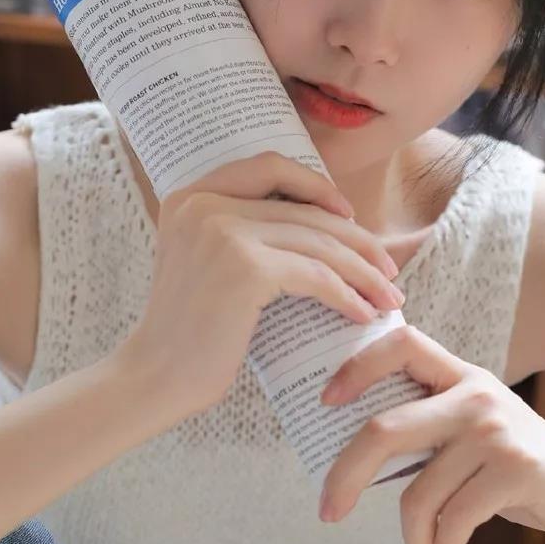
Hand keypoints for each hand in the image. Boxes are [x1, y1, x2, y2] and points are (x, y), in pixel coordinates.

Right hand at [116, 151, 404, 419]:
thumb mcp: (205, 262)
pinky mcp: (246, 269)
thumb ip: (243, 233)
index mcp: (191, 194)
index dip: (317, 185)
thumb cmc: (189, 332)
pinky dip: (348, 296)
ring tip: (388, 297)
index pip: (269, 167)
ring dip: (363, 272)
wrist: (155, 376)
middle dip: (357, 242)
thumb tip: (321, 228)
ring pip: (318, 243)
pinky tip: (364, 315)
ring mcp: (224, 232)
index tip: (350, 216)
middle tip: (388, 270)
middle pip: (305, 211)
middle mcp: (205, 203)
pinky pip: (316, 276)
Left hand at [318, 325, 544, 543]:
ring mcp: (497, 430)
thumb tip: (349, 457)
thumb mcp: (473, 434)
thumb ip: (427, 429)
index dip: (355, 366)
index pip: (399, 344)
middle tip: (328, 511)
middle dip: (344, 476)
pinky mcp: (517, 469)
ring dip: (413, 538)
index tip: (325, 402)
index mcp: (461, 377)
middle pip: (384, 429)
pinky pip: (451, 519)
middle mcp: (477, 393)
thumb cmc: (517, 471)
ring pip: (417, 493)